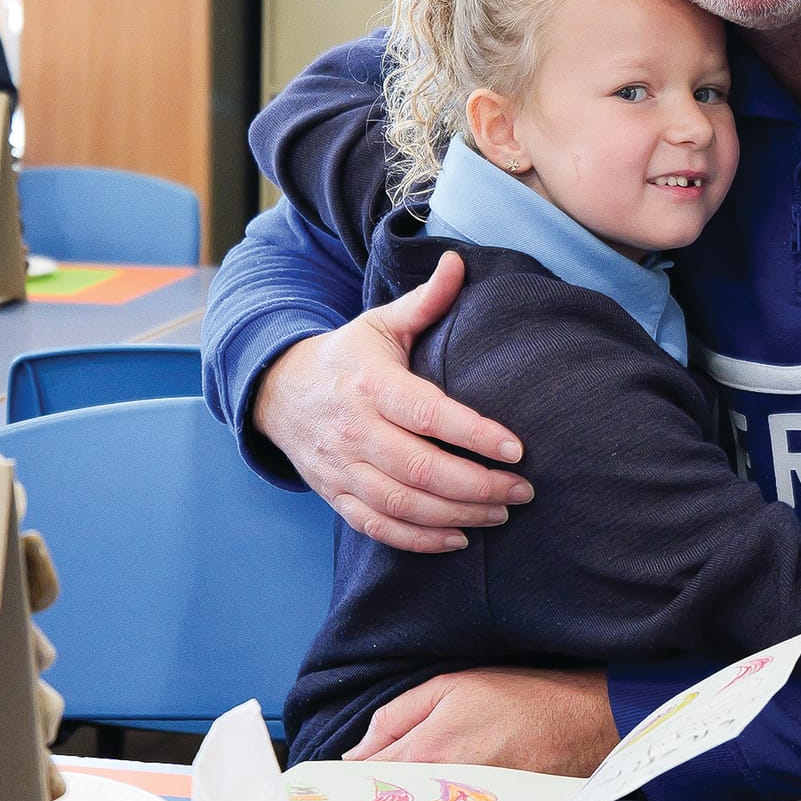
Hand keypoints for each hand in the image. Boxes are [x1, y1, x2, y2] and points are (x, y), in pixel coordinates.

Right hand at [252, 251, 532, 551]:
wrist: (278, 391)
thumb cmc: (346, 357)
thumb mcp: (379, 323)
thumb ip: (424, 301)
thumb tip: (458, 261)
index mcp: (371, 385)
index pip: (428, 414)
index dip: (474, 434)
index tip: (517, 448)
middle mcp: (355, 431)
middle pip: (421, 469)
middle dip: (478, 485)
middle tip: (523, 489)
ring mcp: (343, 468)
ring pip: (403, 503)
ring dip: (457, 515)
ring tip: (501, 512)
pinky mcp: (336, 495)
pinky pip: (378, 526)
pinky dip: (418, 540)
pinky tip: (458, 538)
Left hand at [343, 667, 618, 775]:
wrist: (579, 721)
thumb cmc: (518, 696)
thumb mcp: (450, 685)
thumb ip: (396, 716)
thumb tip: (357, 752)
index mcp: (427, 752)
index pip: (367, 777)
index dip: (350, 778)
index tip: (339, 780)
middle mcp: (443, 788)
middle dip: (377, 795)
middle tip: (371, 787)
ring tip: (408, 790)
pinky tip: (436, 800)